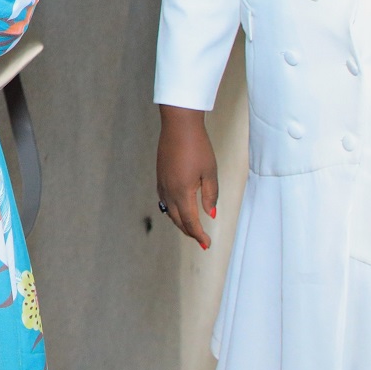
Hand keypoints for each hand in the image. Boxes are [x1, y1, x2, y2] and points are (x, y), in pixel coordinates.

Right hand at [156, 106, 217, 250]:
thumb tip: (210, 215)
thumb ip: (210, 195)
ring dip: (180, 222)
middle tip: (201, 240)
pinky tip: (178, 209)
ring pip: (169, 211)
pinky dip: (172, 210)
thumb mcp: (210, 172)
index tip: (207, 244)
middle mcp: (169, 191)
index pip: (190, 221)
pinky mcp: (160, 176)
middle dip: (190, 232)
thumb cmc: (198, 147)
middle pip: (178, 219)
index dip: (199, 235)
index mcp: (182, 192)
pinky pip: (164, 200)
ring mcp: (162, 183)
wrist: (178, 126)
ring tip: (191, 228)